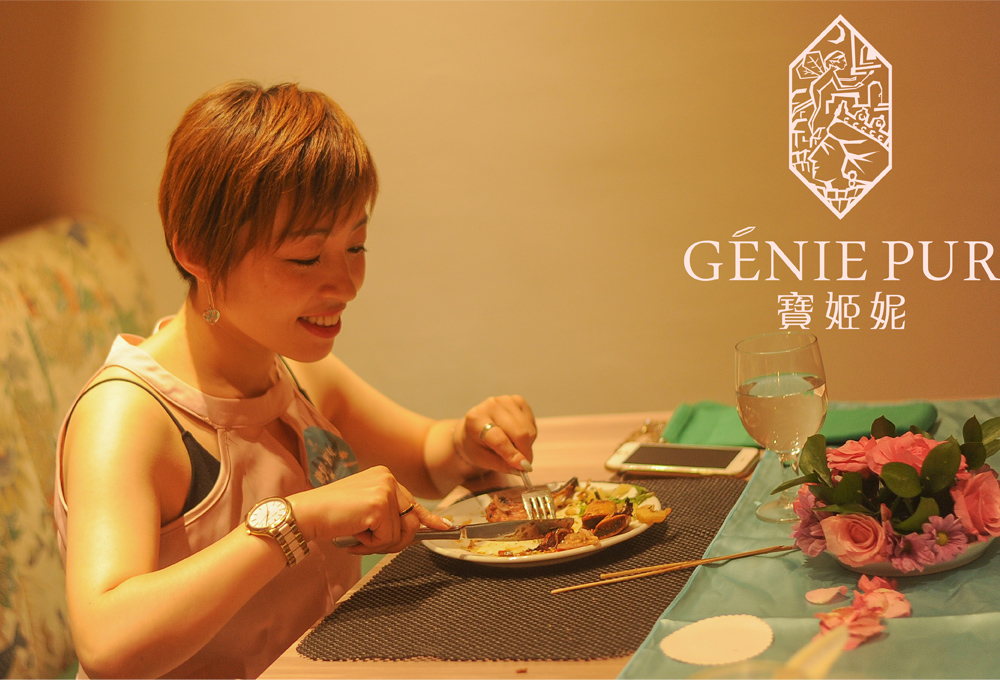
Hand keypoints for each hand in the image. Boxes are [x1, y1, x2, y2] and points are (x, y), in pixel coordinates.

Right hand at [288, 466, 451, 554]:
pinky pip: (387, 538)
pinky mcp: (379, 505)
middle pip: (411, 521)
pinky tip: (353, 533)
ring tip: (355, 534)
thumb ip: (389, 517)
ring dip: (378, 544)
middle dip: (394, 540)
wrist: (305, 514)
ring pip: (400, 533)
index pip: (412, 503)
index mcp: (385, 476)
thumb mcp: (366, 512)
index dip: (429, 519)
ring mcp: (385, 490)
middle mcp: (388, 478)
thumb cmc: (331, 516)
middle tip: (366, 542)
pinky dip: (370, 544)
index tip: (446, 528)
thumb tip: (417, 529)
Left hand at [453, 395, 536, 473]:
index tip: (523, 467)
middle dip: (524, 453)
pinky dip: (529, 436)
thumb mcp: (481, 459)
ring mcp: (506, 400)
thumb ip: (500, 464)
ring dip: (526, 445)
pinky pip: (532, 424)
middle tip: (523, 466)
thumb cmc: (476, 444)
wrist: (475, 427)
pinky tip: (517, 436)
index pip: (498, 438)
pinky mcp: (518, 400)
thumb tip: (521, 468)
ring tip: (515, 449)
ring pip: (528, 430)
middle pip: (519, 433)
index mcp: (476, 419)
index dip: (511, 453)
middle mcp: (491, 405)